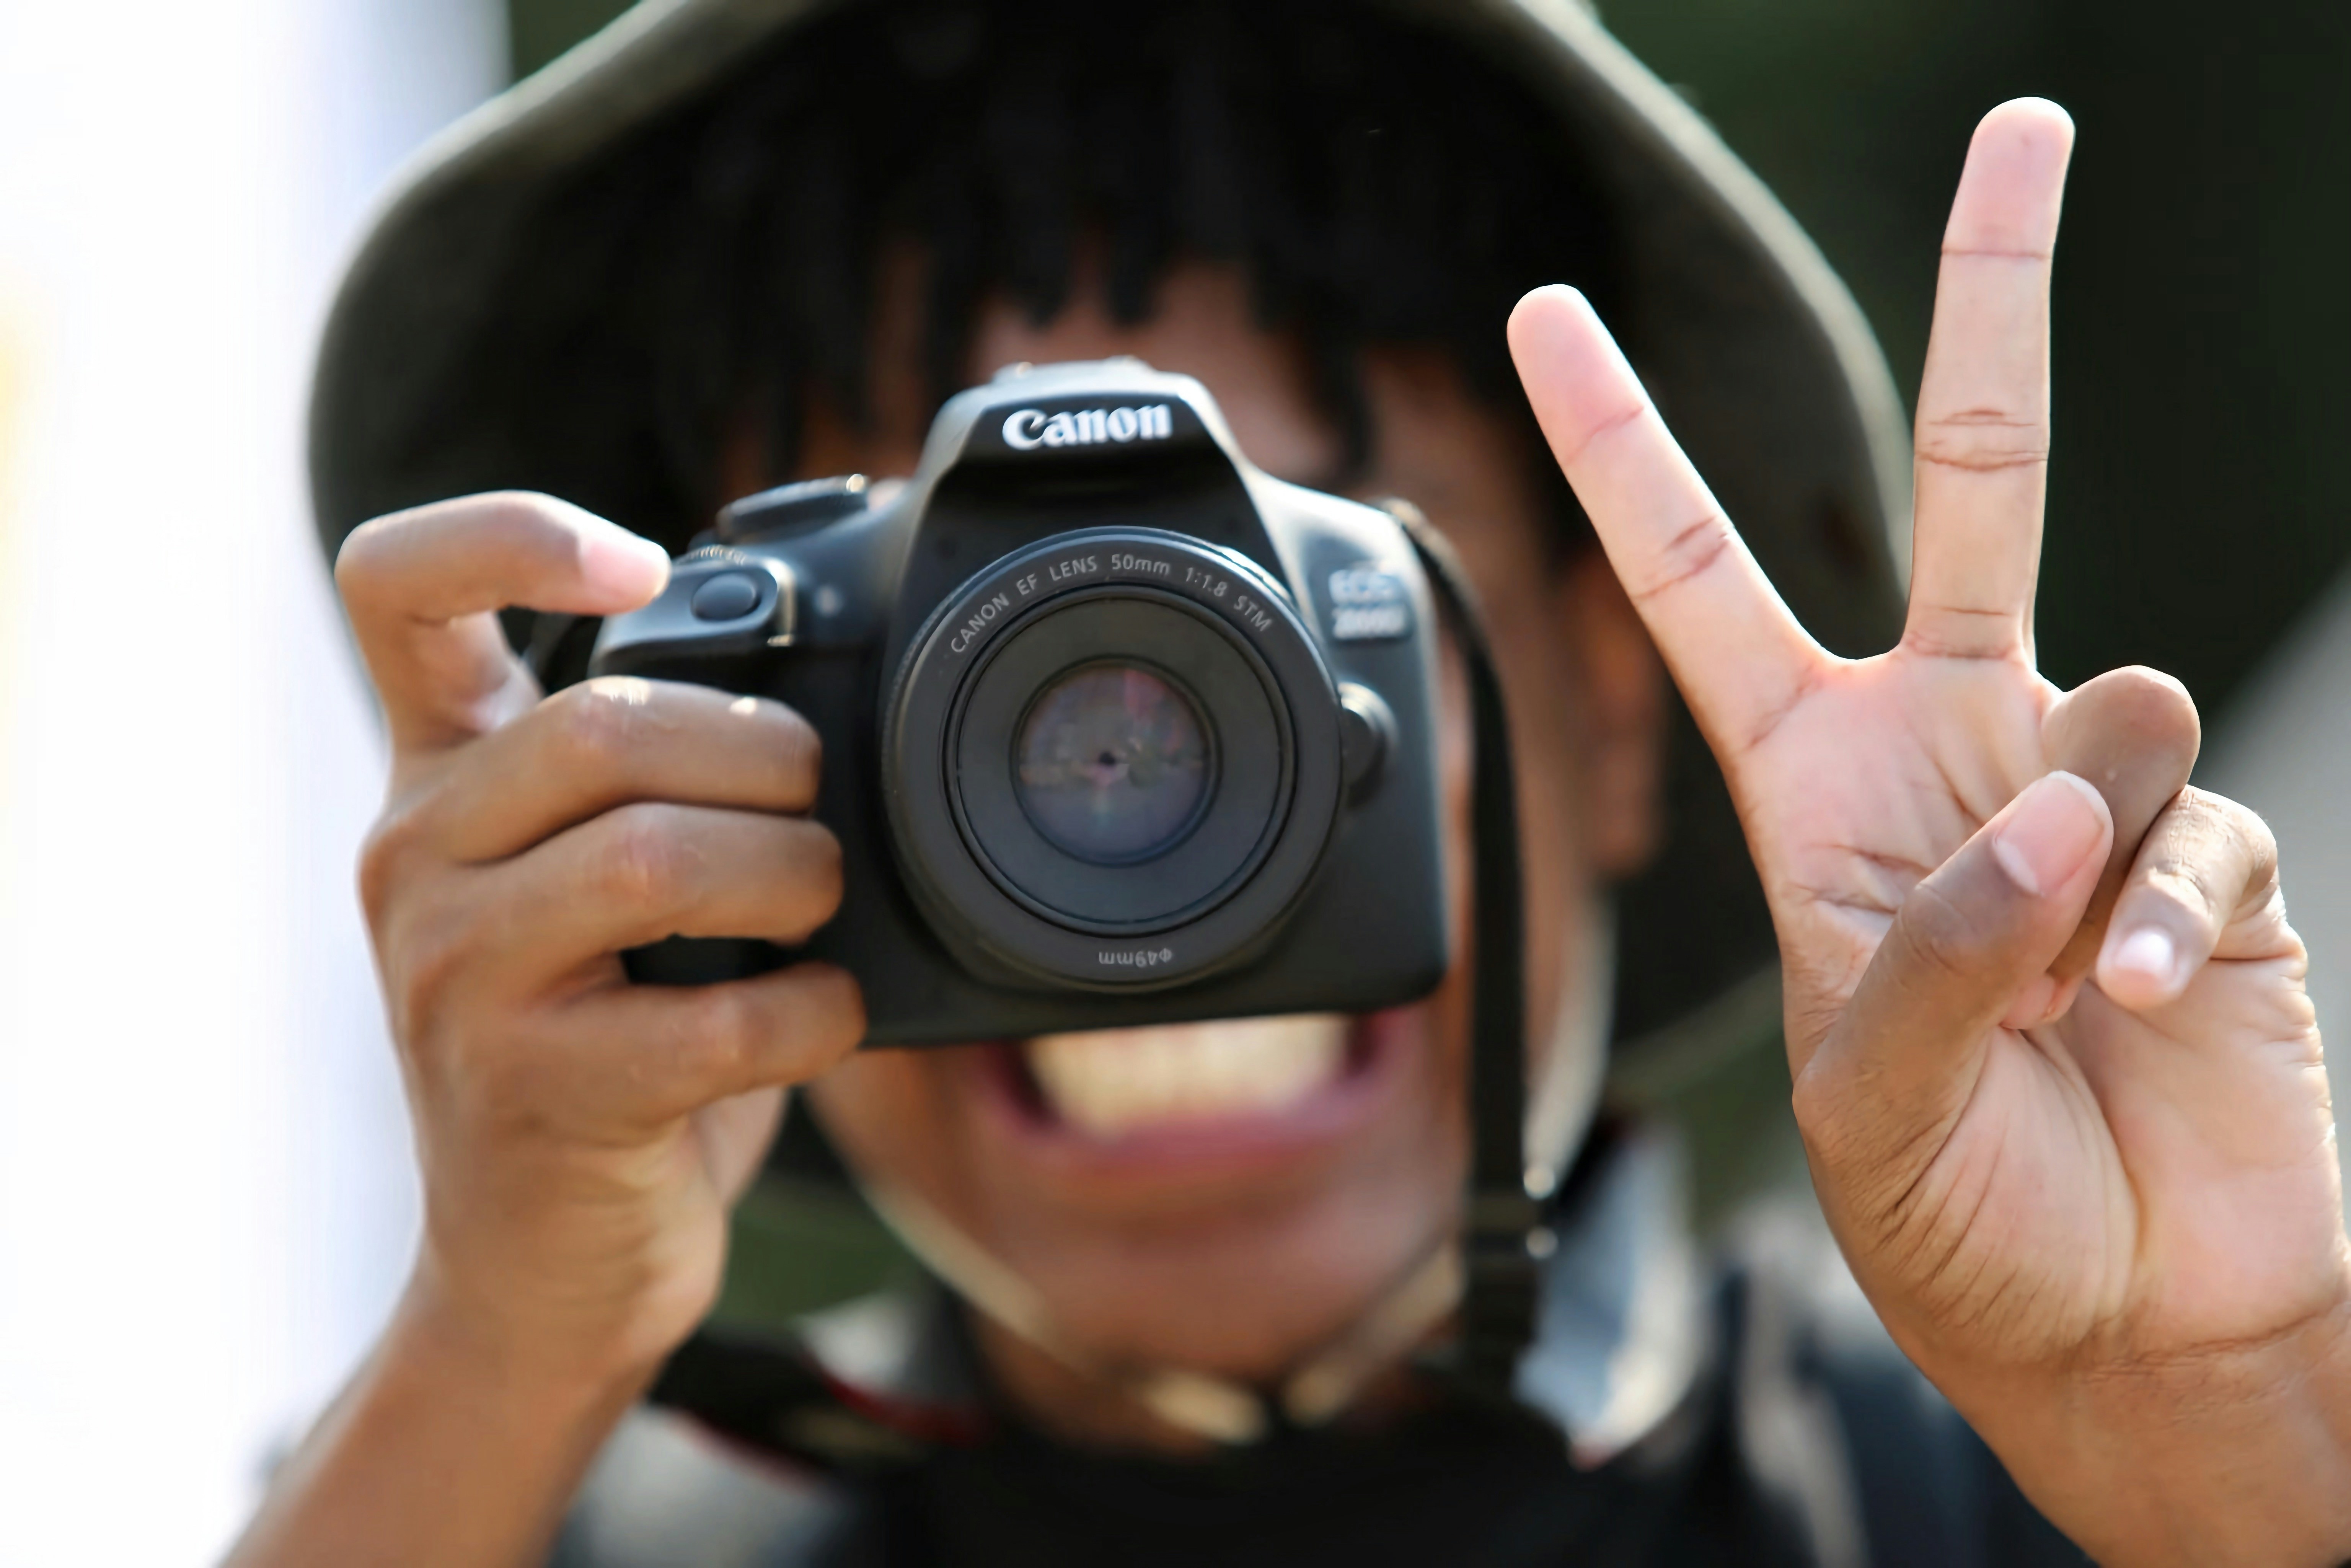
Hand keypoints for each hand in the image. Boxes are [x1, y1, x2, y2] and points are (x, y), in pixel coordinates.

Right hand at [337, 492, 862, 1384]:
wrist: (545, 1267)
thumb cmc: (612, 1051)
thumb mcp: (599, 894)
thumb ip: (654, 783)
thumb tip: (830, 691)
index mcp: (438, 786)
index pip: (400, 587)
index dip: (515, 534)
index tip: (637, 569)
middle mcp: (416, 862)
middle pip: (602, 728)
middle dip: (762, 758)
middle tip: (814, 817)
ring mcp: (456, 981)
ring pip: (655, 859)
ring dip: (791, 878)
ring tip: (819, 910)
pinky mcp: (532, 1093)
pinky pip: (715, 1019)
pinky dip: (811, 1014)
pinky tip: (818, 1020)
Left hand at [1510, 101, 2350, 1562]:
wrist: (2120, 1305)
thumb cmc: (1961, 1214)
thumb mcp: (1870, 1103)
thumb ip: (1928, 952)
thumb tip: (2041, 812)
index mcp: (1814, 782)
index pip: (1692, 573)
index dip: (1618, 445)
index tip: (1544, 315)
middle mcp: (1951, 747)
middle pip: (1972, 473)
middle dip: (1999, 300)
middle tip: (2029, 126)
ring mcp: (2086, 785)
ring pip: (2116, 691)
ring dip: (2085, 854)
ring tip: (2061, 996)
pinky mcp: (2208, 846)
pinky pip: (2197, 828)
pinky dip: (2160, 931)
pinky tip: (2138, 1018)